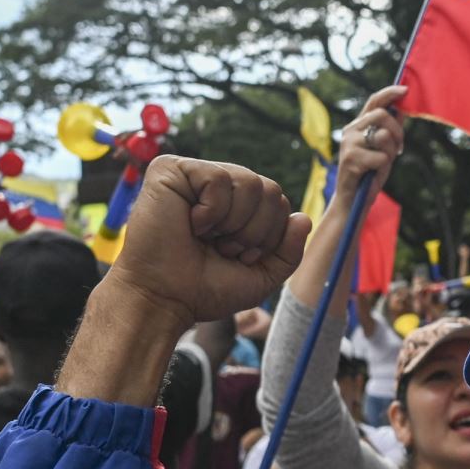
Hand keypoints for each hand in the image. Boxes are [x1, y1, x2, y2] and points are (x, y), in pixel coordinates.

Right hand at [107, 157, 308, 333]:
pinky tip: (190, 224)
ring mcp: (194, 175)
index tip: (238, 257)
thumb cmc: (205, 288)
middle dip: (255, 231)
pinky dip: (211, 212)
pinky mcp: (170, 169)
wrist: (165, 299)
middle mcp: (218, 185)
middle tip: (222, 248)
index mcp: (237, 204)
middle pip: (270, 189)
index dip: (268, 237)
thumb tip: (304, 218)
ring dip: (234, 223)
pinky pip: (218, 179)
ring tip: (206, 237)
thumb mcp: (261, 275)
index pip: (279, 202)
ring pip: (250, 182)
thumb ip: (288, 251)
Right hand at [333, 87, 407, 203]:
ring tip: (382, 164)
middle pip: (383, 115)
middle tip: (399, 148)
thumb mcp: (384, 150)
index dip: (390, 93)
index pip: (374, 101)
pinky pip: (381, 156)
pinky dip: (383, 167)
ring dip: (390, 152)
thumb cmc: (369, 175)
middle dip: (398, 131)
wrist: (352, 201)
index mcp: (358, 126)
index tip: (405, 90)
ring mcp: (349, 143)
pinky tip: (373, 174)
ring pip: (383, 135)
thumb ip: (390, 132)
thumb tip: (402, 110)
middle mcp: (350, 130)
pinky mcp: (351, 158)